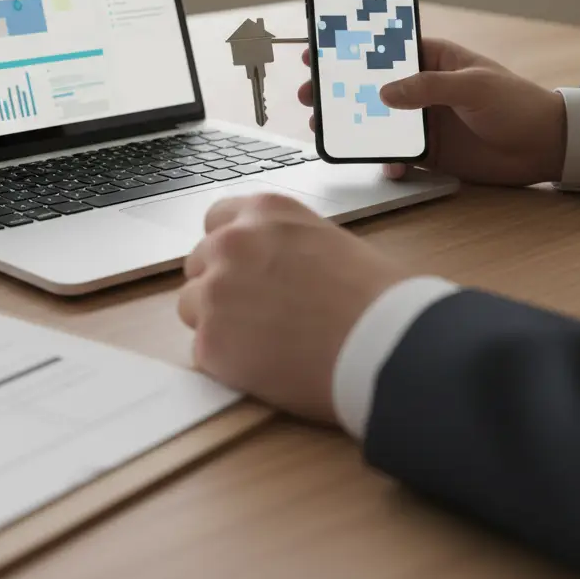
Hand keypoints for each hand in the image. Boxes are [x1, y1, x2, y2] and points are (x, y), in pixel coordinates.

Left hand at [177, 192, 406, 423]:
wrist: (387, 346)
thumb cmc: (378, 298)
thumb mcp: (328, 241)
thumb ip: (285, 245)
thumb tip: (270, 264)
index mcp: (264, 212)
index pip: (216, 220)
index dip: (229, 249)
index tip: (241, 268)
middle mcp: (231, 242)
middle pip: (199, 263)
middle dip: (221, 285)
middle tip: (256, 312)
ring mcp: (216, 291)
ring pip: (192, 305)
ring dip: (218, 322)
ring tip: (263, 342)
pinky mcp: (211, 341)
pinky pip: (203, 351)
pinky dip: (227, 362)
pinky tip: (265, 366)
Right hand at [297, 38, 566, 186]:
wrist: (547, 148)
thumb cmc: (517, 103)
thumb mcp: (475, 86)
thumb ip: (428, 87)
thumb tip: (384, 94)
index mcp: (430, 59)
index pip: (381, 49)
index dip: (347, 49)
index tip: (317, 50)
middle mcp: (419, 89)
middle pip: (367, 87)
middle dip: (336, 91)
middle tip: (310, 95)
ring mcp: (420, 121)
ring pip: (373, 122)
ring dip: (349, 127)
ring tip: (325, 130)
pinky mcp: (427, 152)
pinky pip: (394, 156)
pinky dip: (386, 162)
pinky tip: (389, 166)